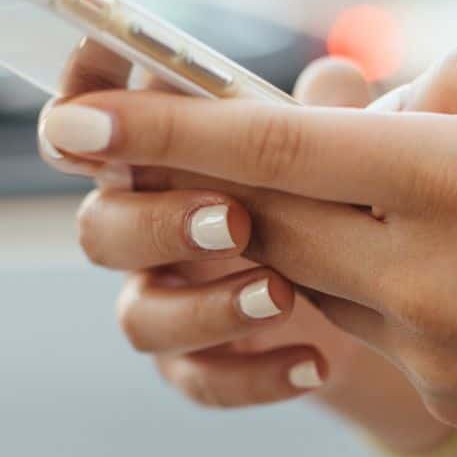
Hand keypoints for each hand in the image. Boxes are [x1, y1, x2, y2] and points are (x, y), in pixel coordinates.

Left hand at [39, 46, 456, 456]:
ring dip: (315, 229)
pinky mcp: (444, 393)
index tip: (81, 122)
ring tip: (400, 201)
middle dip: (219, 181)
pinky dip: (378, 281)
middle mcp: (428, 269)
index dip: (167, 129)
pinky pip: (370, 325)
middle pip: (268, 218)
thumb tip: (373, 102)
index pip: (279, 147)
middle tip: (203, 152)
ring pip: (312, 274)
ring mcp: (431, 345)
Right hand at [39, 50, 455, 454]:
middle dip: (158, 224)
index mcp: (163, 160)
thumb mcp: (341, 151)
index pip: (93, 126)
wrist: (376, 302)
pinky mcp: (199, 362)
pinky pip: (198, 379)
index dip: (80, 105)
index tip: (98, 100)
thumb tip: (336, 77)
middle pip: (101, 228)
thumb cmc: (336, 197)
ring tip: (283, 296)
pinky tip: (317, 362)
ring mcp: (168, 301)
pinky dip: (254, 376)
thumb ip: (329, 113)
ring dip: (205, 308)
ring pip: (139, 317)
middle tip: (232, 222)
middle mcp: (148, 229)